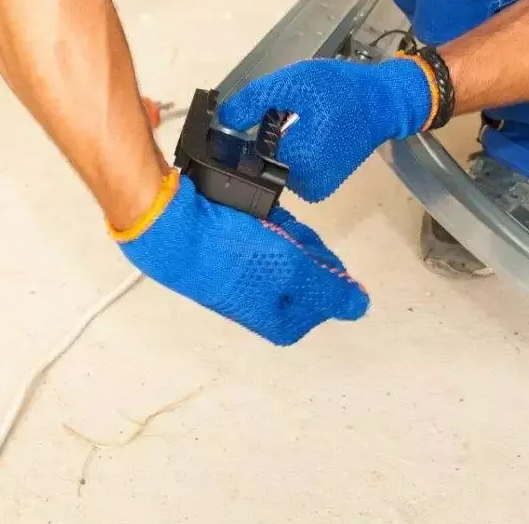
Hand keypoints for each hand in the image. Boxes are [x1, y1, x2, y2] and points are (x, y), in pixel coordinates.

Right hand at [112, 171, 368, 345]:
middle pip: (304, 274)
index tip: (325, 255)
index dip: (329, 276)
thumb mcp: (289, 268)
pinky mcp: (224, 250)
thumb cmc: (226, 252)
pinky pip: (260, 234)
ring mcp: (239, 276)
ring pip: (282, 250)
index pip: (323, 303)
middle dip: (306, 249)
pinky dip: (265, 220)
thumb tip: (360, 307)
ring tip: (272, 219)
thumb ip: (327, 287)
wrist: (168, 227)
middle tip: (295, 233)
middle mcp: (258, 303)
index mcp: (276, 319)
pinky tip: (259, 209)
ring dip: (286, 231)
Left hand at [220, 57, 431, 202]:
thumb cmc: (339, 89)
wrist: (383, 102)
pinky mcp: (322, 187)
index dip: (243, 133)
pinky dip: (293, 153)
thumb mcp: (293, 83)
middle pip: (261, 162)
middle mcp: (303, 184)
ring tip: (296, 120)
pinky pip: (293, 170)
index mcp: (295, 160)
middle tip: (283, 112)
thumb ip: (254, 100)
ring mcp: (314, 190)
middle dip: (264, 138)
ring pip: (276, 167)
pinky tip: (305, 133)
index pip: (247, 153)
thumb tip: (225, 120)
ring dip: (277, 146)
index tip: (253, 116)